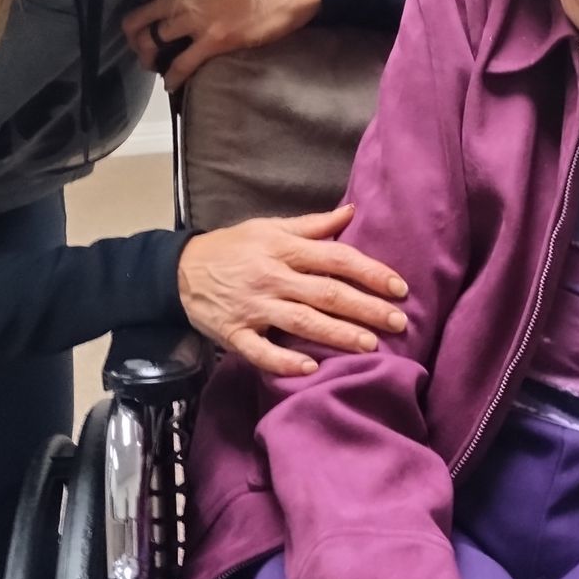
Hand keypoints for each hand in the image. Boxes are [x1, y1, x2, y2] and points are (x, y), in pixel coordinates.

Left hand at [124, 0, 321, 91]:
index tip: (141, 31)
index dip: (138, 21)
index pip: (147, 2)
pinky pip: (183, 64)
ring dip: (151, 60)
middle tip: (144, 53)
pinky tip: (171, 85)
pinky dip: (173, 78)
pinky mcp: (217, 39)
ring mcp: (199, 19)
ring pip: (154, 44)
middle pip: (141, 24)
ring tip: (155, 69)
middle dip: (137, 42)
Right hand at [176, 204, 408, 376]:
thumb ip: (312, 225)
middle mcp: (272, 277)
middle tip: (399, 321)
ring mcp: (253, 307)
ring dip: (337, 334)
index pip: (336, 259)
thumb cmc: (233, 248)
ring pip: (301, 321)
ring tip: (370, 345)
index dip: (371, 272)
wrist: (179, 270)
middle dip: (365, 308)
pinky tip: (310, 367)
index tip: (400, 287)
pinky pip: (261, 351)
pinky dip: (284, 360)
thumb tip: (351, 212)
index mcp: (283, 249)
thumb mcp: (270, 227)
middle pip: (326, 293)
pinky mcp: (234, 333)